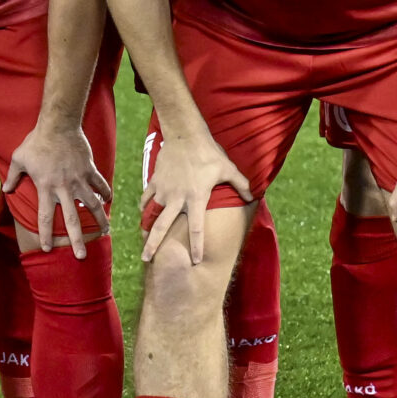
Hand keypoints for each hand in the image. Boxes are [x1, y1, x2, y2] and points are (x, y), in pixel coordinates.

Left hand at [5, 119, 112, 257]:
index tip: (48, 248)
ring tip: (105, 233)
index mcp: (45, 188)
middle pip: (72, 220)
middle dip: (76, 240)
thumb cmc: (35, 142)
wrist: (57, 125)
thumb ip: (13, 177)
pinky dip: (106, 193)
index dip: (46, 234)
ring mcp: (78, 179)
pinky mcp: (89, 169)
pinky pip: (100, 184)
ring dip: (100, 220)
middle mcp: (63, 188)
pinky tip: (109, 201)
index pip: (44, 218)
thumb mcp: (18, 159)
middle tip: (80, 256)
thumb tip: (6, 190)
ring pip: (92, 205)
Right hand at [139, 131, 250, 265]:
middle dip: (153, 245)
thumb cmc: (209, 154)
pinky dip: (144, 207)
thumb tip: (253, 196)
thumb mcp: (228, 169)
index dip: (197, 246)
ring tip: (143, 239)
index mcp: (196, 198)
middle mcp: (177, 198)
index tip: (195, 261)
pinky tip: (143, 213)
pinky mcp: (155, 181)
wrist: (185, 135)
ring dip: (146, 228)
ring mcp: (164, 190)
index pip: (196, 228)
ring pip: (151, 213)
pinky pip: (147, 198)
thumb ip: (241, 185)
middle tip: (146, 259)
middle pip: (163, 227)